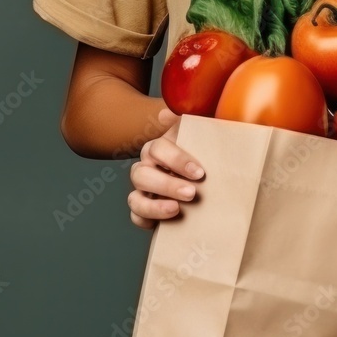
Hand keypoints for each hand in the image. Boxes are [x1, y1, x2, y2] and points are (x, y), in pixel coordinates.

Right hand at [128, 106, 206, 229]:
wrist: (201, 178)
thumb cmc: (199, 154)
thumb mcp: (198, 135)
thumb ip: (188, 120)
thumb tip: (166, 113)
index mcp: (157, 148)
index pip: (158, 149)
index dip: (177, 160)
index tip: (199, 173)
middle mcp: (145, 168)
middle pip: (142, 175)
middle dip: (167, 185)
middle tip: (191, 193)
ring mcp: (142, 191)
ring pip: (135, 198)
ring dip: (154, 206)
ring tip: (176, 210)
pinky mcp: (144, 211)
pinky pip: (136, 217)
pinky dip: (146, 220)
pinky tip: (163, 223)